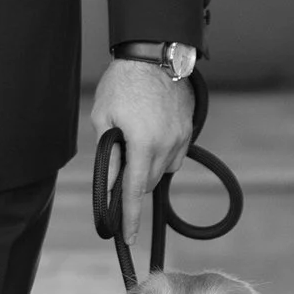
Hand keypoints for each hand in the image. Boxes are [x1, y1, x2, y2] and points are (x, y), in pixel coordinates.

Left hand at [90, 57, 194, 269]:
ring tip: (134, 141)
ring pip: (163, 170)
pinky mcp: (189, 129)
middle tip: (119, 166)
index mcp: (142, 144)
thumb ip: (109, 154)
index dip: (130, 217)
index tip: (128, 238)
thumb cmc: (122, 83)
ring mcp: (181, 137)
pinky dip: (162, 155)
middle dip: (133, 182)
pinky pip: (175, 156)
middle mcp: (167, 145)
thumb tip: (111, 183)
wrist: (154, 55)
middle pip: (148, 182)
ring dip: (148, 167)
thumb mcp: (104, 118)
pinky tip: (150, 135)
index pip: (134, 191)